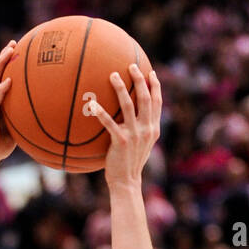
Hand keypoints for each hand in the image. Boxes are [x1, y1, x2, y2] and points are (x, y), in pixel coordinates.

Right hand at [0, 41, 17, 169]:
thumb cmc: (0, 144)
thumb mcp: (14, 125)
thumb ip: (22, 114)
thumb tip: (42, 110)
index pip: (0, 76)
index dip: (7, 62)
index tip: (17, 49)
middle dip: (4, 56)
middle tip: (14, 43)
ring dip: (1, 64)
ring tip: (10, 52)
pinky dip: (2, 89)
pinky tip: (10, 81)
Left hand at [88, 64, 161, 189]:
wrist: (127, 182)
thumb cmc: (130, 164)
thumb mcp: (141, 145)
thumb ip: (140, 130)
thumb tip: (130, 117)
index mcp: (153, 129)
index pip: (157, 103)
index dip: (155, 86)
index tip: (150, 73)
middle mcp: (147, 129)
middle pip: (145, 98)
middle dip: (139, 80)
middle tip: (130, 66)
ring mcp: (135, 134)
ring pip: (129, 105)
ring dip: (121, 88)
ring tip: (113, 75)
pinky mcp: (121, 141)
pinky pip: (109, 123)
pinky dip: (100, 112)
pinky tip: (91, 104)